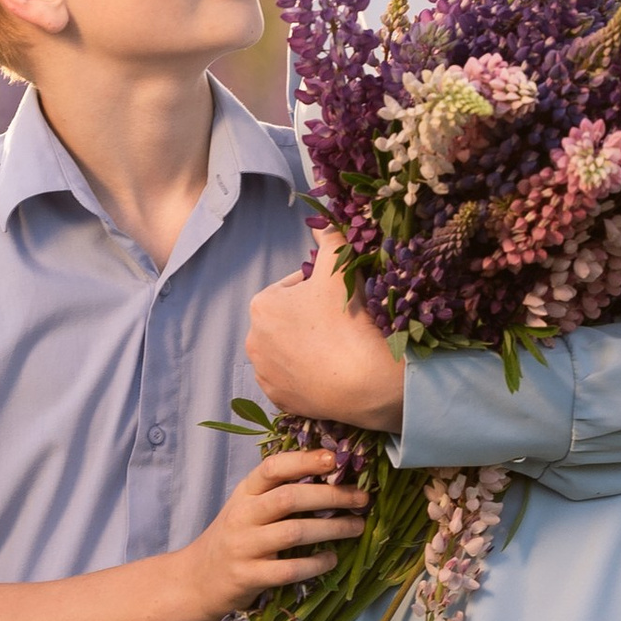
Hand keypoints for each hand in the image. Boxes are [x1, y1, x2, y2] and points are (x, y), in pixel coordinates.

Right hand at [183, 448, 367, 620]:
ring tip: (357, 526)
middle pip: (289, 498)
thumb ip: (277, 493)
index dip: (304, 460)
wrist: (195, 581)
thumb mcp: (247, 508)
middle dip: (331, 495)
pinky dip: (315, 564)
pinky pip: (289, 570)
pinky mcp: (248, 577)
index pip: (272, 468)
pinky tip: (331, 559)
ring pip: (293, 532)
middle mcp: (242, 516)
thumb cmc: (232, 540)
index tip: (335, 458)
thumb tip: (330, 477)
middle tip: (361, 498)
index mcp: (244, 493)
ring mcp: (244, 547)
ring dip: (332, 528)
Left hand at [247, 232, 406, 430]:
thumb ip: (331, 239)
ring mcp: (265, 373)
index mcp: (262, 305)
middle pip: (289, 320)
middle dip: (311, 318)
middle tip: (342, 323)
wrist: (366, 383)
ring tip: (337, 348)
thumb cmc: (350, 321)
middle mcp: (253, 340)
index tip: (341, 299)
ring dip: (307, 346)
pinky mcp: (278, 399)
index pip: (294, 288)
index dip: (320, 289)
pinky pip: (292, 379)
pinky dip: (307, 374)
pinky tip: (329, 371)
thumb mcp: (341, 270)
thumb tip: (322, 221)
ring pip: (289, 350)